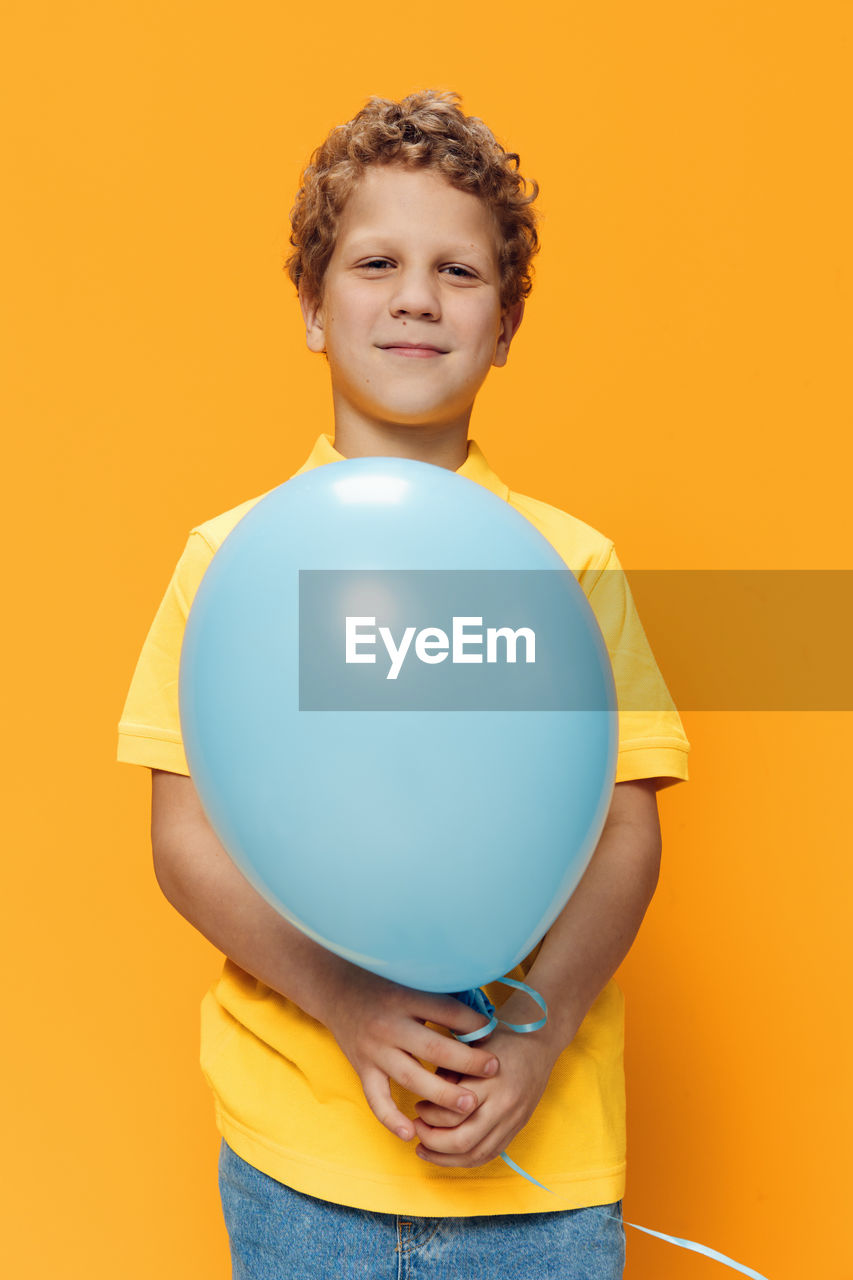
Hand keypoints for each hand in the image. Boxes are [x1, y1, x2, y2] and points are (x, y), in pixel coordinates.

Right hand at [321, 966, 499, 1143]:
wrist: (336, 989)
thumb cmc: (384, 984)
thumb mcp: (411, 980)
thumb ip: (441, 996)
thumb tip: (482, 1017)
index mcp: (405, 998)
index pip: (446, 1011)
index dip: (473, 1023)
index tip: (494, 1033)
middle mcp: (389, 1025)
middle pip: (433, 1047)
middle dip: (466, 1062)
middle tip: (494, 1070)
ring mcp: (374, 1050)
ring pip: (411, 1078)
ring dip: (442, 1094)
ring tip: (470, 1106)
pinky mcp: (362, 1069)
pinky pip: (376, 1099)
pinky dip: (391, 1119)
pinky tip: (411, 1134)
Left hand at [412, 1021, 561, 1168]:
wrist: (537, 1042)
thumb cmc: (498, 1038)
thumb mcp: (469, 1047)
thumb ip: (448, 1073)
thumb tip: (426, 1098)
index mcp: (490, 1081)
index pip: (453, 1112)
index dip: (429, 1115)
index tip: (417, 1106)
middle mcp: (503, 1105)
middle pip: (464, 1140)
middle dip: (434, 1142)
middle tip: (416, 1130)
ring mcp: (513, 1120)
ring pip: (476, 1154)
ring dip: (446, 1158)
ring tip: (425, 1148)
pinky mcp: (517, 1128)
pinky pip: (490, 1155)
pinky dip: (466, 1160)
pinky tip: (448, 1155)